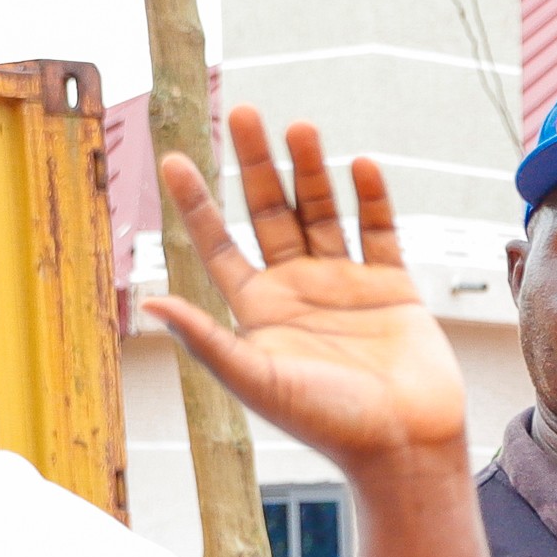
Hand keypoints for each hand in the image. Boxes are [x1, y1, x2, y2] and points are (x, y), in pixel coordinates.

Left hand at [144, 111, 469, 477]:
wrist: (405, 445)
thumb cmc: (327, 423)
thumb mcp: (256, 380)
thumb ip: (207, 338)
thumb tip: (151, 301)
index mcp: (259, 311)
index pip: (218, 244)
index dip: (196, 202)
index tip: (172, 158)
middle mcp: (298, 290)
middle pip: (270, 212)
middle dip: (256, 163)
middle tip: (242, 111)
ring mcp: (346, 285)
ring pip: (322, 212)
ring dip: (311, 170)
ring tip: (301, 127)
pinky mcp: (392, 288)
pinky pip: (379, 232)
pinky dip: (371, 199)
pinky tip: (360, 167)